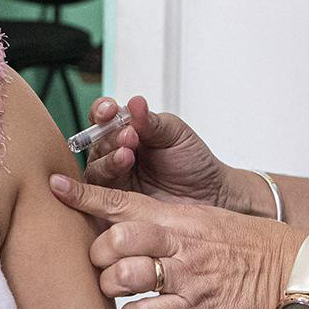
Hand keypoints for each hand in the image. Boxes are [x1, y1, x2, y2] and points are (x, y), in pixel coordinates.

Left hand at [50, 174, 299, 308]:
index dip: (83, 194)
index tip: (54, 185)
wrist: (291, 271)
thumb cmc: (248, 247)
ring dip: (112, 286)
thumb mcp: (204, 221)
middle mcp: (178, 243)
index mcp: (178, 217)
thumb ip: (163, 223)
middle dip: (98, 254)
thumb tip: (121, 224)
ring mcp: (184, 277)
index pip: (121, 200)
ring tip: (123, 288)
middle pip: (112, 241)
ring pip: (121, 278)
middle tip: (104, 263)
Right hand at [81, 95, 259, 212]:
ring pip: (96, 168)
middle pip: (96, 143)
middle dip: (110, 137)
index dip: (102, 111)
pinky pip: (100, 196)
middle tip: (129, 136)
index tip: (110, 109)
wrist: (211, 195)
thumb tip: (135, 103)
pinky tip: (122, 174)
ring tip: (127, 155)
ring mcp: (114, 181)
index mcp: (127, 132)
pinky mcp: (114, 206)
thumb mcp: (175, 135)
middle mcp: (115, 155)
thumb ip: (152, 122)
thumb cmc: (193, 163)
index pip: (104, 118)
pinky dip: (106, 184)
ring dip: (109, 159)